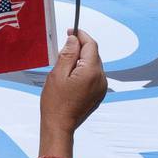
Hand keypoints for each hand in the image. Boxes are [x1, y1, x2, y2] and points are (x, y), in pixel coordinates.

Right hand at [39, 30, 106, 152]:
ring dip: (82, 60)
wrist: (60, 125)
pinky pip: (94, 75)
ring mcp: (101, 88)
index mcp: (91, 72)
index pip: (91, 45)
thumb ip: (68, 54)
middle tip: (63, 50)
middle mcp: (101, 79)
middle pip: (93, 54)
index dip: (81, 35)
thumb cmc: (55, 103)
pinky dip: (84, 70)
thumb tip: (74, 39)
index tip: (71, 31)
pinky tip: (71, 77)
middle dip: (80, 48)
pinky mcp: (99, 94)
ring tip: (65, 67)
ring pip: (93, 64)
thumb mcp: (58, 74)